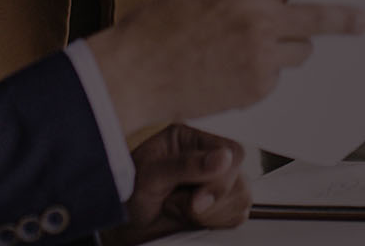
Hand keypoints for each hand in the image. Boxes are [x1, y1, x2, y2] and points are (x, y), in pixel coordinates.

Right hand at [88, 0, 364, 130]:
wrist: (132, 75)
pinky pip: (275, 78)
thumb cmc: (156, 31)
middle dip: (346, 18)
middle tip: (362, 19)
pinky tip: (230, 72)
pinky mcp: (256, 88)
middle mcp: (260, 19)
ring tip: (252, 50)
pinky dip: (262, 75)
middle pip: (321, 16)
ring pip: (299, 51)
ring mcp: (261, 57)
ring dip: (289, 49)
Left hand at [102, 125, 251, 245]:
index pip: (233, 152)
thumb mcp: (150, 177)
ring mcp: (217, 182)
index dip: (221, 180)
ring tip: (179, 209)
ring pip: (242, 200)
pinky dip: (214, 223)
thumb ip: (185, 165)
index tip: (198, 201)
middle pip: (240, 180)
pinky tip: (190, 219)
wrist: (123, 225)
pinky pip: (237, 216)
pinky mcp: (220, 204)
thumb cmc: (128, 196)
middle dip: (211, 202)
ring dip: (209, 215)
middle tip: (180, 205)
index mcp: (192, 140)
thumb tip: (223, 158)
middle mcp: (208, 158)